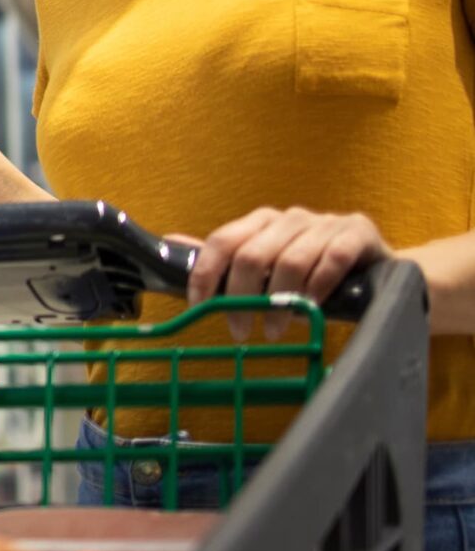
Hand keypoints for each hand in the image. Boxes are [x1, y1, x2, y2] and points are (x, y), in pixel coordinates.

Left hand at [185, 206, 389, 340]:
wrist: (378, 268)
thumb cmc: (313, 270)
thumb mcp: (267, 265)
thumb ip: (225, 258)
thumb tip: (171, 242)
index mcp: (261, 222)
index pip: (222, 241)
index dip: (206, 275)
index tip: (199, 308)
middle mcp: (289, 218)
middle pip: (252, 255)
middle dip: (242, 298)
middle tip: (241, 331)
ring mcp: (324, 223)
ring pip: (291, 261)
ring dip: (279, 302)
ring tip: (275, 331)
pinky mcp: (357, 232)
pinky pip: (332, 259)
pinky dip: (318, 287)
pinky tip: (312, 310)